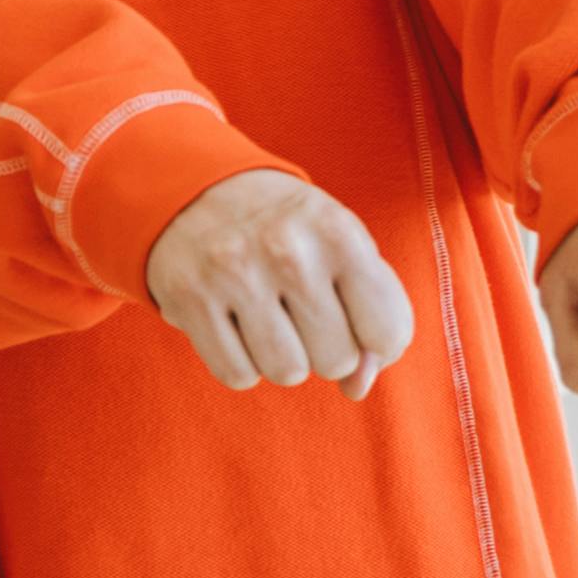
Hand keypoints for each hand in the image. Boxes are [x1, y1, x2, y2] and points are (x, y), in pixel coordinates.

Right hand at [146, 170, 412, 394]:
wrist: (198, 188)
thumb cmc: (291, 232)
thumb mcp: (344, 252)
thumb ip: (371, 319)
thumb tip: (356, 388)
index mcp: (338, 232)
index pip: (387, 332)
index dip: (377, 340)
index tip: (356, 318)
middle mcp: (287, 250)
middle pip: (336, 361)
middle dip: (325, 347)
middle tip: (301, 307)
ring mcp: (234, 274)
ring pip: (287, 372)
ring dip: (283, 358)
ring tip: (270, 317)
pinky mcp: (190, 298)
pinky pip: (237, 375)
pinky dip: (242, 362)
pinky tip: (235, 323)